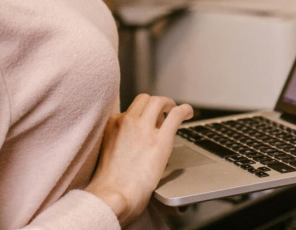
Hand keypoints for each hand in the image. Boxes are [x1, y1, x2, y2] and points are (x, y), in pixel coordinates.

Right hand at [86, 94, 193, 224]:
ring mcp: (144, 129)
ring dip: (169, 104)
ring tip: (174, 110)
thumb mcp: (107, 152)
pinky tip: (188, 113)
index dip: (141, 114)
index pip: (130, 110)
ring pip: (159, 101)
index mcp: (112, 125)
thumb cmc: (109, 184)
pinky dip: (184, 110)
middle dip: (155, 104)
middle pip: (144, 99)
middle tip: (163, 113)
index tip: (148, 122)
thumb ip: (118, 141)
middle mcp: (126, 121)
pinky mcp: (160, 140)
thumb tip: (135, 141)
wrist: (112, 196)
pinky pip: (176, 114)